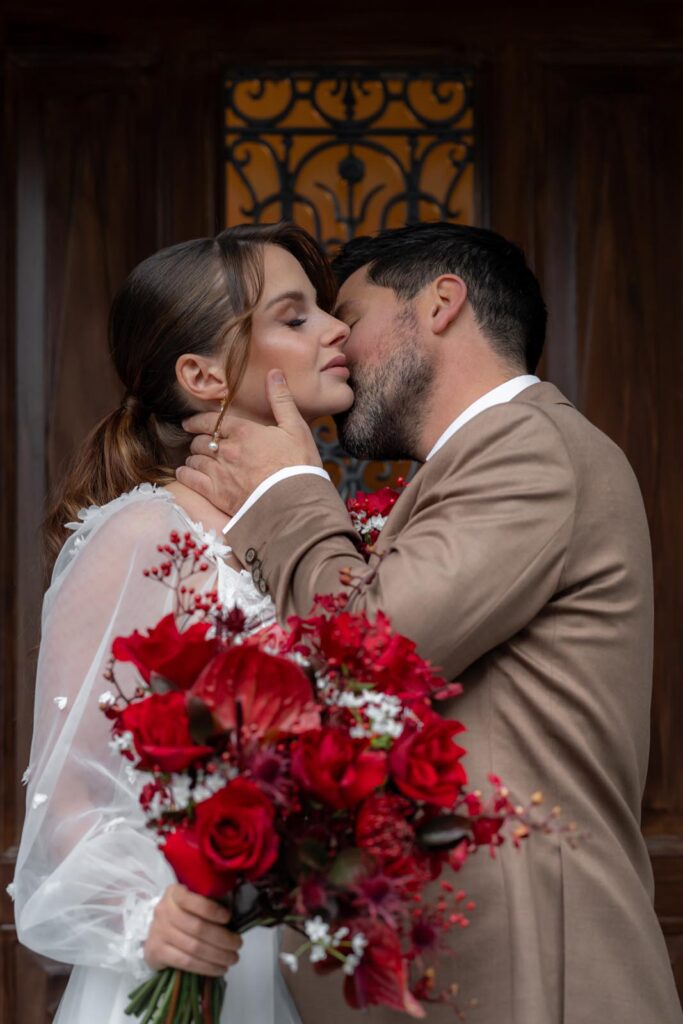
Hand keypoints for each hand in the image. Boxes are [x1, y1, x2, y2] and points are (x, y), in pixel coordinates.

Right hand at [144, 884, 241, 976]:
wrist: (157, 933)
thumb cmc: (182, 914)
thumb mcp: (191, 901)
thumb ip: (207, 903)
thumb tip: (235, 917)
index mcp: (175, 893)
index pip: (193, 900)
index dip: (212, 910)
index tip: (229, 917)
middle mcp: (164, 911)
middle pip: (197, 928)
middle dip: (222, 938)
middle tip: (238, 944)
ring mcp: (158, 933)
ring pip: (193, 947)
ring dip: (217, 956)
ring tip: (232, 959)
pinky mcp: (156, 953)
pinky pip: (185, 962)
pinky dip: (205, 967)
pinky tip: (219, 969)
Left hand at [176, 370, 321, 516]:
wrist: (295, 502)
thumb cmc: (298, 464)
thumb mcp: (295, 427)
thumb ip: (281, 400)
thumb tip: (274, 373)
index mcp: (244, 432)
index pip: (212, 422)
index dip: (197, 421)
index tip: (189, 423)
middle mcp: (227, 450)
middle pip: (201, 441)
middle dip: (199, 441)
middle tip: (200, 443)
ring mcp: (219, 472)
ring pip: (195, 459)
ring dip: (194, 457)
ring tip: (196, 458)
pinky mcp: (217, 494)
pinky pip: (191, 480)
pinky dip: (185, 474)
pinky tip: (186, 473)